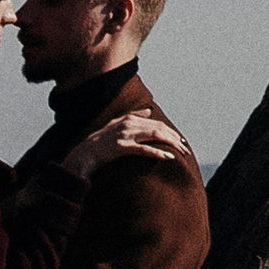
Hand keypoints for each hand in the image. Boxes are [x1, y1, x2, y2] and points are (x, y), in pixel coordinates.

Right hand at [62, 111, 199, 184]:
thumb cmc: (100, 142)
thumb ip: (133, 116)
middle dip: (174, 138)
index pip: (155, 123)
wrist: (83, 154)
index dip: (170, 131)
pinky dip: (157, 152)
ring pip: (154, 135)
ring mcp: (125, 135)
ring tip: (181, 153)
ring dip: (171, 144)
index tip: (180, 141)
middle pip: (158, 128)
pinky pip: (144, 149)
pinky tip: (168, 157)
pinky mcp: (121, 147)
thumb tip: (149, 111)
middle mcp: (128, 124)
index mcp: (128, 118)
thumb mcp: (116, 124)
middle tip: (185, 149)